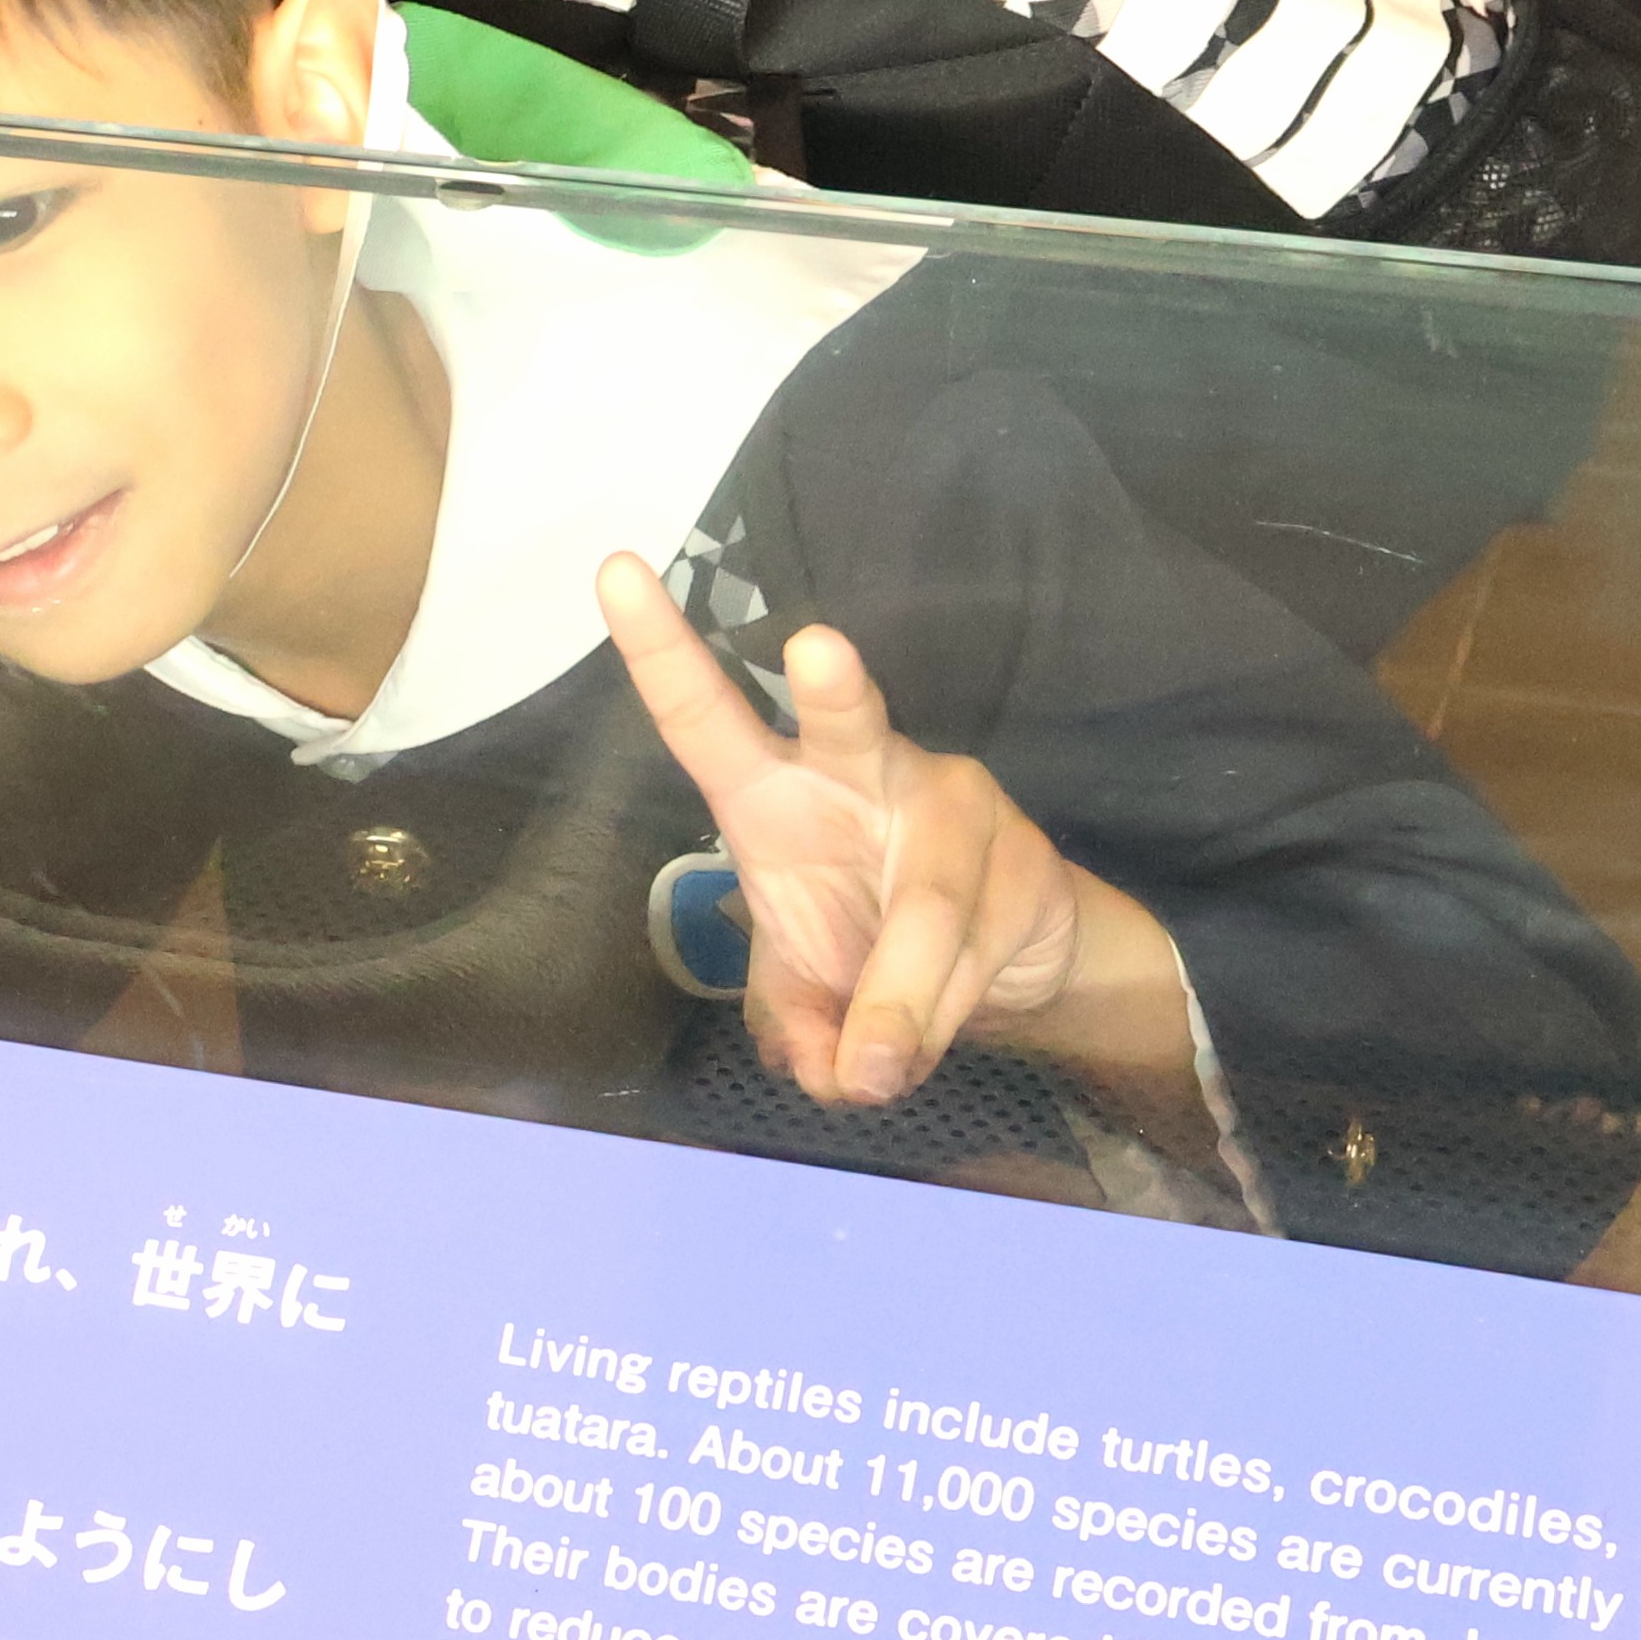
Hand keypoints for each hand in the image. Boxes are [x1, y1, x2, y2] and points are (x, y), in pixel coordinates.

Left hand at [594, 551, 1191, 1125]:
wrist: (1004, 960)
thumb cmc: (867, 941)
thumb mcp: (807, 992)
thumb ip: (797, 1025)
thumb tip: (828, 1070)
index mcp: (774, 790)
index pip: (704, 716)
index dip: (660, 649)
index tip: (612, 569)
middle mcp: (864, 771)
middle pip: (849, 723)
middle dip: (835, 689)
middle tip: (816, 646)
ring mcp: (953, 805)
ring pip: (923, 909)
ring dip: (898, 1005)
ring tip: (874, 1071)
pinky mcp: (1027, 857)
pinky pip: (975, 952)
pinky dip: (939, 1021)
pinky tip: (921, 1045)